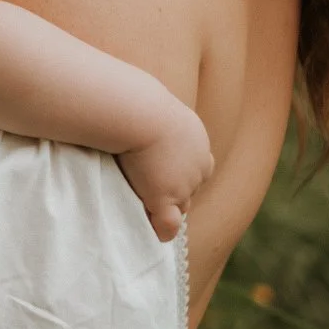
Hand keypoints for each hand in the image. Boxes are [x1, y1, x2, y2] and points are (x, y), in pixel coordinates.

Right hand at [119, 105, 214, 243]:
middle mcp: (198, 164)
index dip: (180, 173)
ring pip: (181, 206)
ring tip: (145, 205)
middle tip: (150, 189)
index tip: (160, 170)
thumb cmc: (135, 101)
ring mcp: (184, 183)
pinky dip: (161, 229)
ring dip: (166, 207)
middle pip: (191, 189)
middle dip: (176, 192)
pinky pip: (169, 224)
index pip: (197, 167)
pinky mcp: (165, 196)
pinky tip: (150, 230)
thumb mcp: (152, 102)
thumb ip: (149, 110)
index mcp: (196, 139)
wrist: (137, 111)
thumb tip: (130, 98)